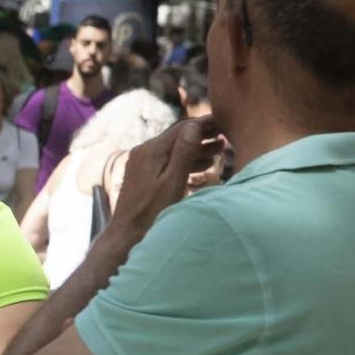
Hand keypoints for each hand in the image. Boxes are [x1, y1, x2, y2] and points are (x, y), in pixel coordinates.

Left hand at [108, 115, 219, 240]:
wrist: (127, 234)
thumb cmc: (152, 212)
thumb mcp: (173, 181)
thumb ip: (184, 153)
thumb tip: (194, 125)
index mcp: (151, 150)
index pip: (182, 128)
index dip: (205, 123)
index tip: (224, 120)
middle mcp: (144, 152)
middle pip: (178, 137)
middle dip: (203, 135)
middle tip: (226, 135)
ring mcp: (142, 163)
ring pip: (174, 150)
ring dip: (197, 149)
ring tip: (220, 150)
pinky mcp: (143, 174)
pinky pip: (168, 162)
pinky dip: (186, 161)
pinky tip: (202, 166)